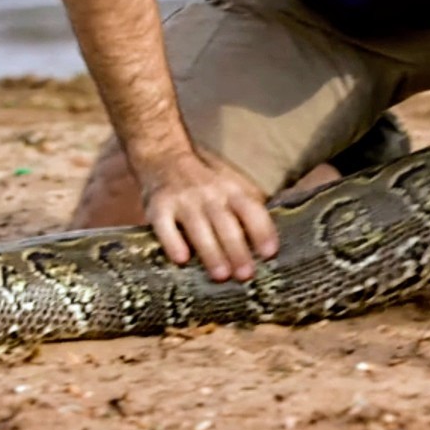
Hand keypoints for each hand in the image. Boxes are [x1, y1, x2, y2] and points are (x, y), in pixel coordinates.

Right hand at [141, 151, 278, 281]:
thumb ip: (250, 206)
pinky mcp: (158, 207)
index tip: (270, 253)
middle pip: (226, 224)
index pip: (252, 210)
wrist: (163, 154)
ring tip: (221, 275)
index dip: (262, 231)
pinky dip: (173, 242)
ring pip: (198, 228)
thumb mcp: (232, 183)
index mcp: (232, 189)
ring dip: (211, 252)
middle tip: (246, 275)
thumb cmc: (206, 179)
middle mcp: (209, 193)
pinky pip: (165, 227)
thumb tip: (272, 240)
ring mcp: (183, 200)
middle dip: (237, 250)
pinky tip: (181, 259)